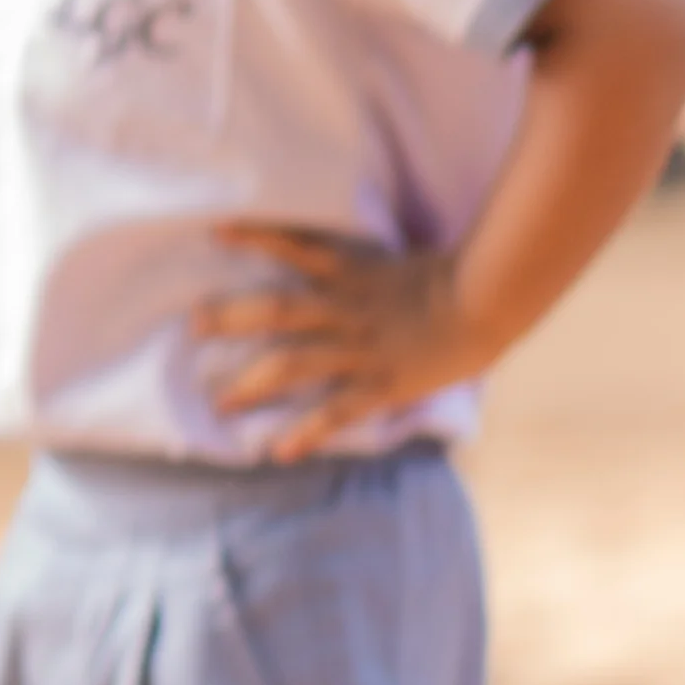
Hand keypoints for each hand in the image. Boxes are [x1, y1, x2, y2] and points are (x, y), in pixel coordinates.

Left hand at [190, 230, 477, 454]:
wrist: (491, 302)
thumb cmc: (456, 278)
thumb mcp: (404, 261)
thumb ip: (370, 265)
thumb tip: (341, 262)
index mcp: (355, 274)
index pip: (296, 247)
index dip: (256, 236)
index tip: (215, 232)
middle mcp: (348, 310)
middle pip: (278, 310)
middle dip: (232, 317)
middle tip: (194, 325)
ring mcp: (363, 348)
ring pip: (295, 364)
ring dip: (253, 384)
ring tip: (221, 405)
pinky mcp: (382, 383)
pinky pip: (337, 411)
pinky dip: (307, 432)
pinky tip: (280, 452)